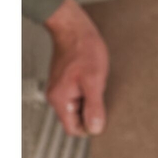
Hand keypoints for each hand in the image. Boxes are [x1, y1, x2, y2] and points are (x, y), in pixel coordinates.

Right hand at [44, 0, 109, 135]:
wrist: (73, 27)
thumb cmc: (83, 49)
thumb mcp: (94, 81)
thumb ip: (94, 107)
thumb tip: (95, 128)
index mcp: (61, 100)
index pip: (73, 130)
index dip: (89, 126)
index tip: (100, 114)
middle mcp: (57, 97)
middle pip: (76, 120)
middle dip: (91, 112)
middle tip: (99, 95)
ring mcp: (60, 89)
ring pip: (78, 108)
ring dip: (91, 101)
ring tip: (96, 84)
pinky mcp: (66, 82)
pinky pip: (78, 96)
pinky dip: (88, 92)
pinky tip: (93, 79)